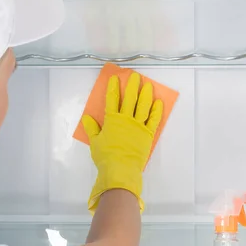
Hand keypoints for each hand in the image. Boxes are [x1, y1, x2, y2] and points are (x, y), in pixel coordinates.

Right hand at [82, 73, 162, 212]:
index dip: (113, 87)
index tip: (116, 78)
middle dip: (132, 86)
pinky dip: (157, 111)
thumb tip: (87, 118)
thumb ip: (92, 129)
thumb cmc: (106, 157)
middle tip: (135, 76)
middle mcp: (126, 119)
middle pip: (130, 99)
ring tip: (148, 85)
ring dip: (146, 94)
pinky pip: (154, 120)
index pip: (112, 99)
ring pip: (143, 106)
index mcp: (112, 120)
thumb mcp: (95, 142)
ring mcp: (138, 126)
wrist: (120, 170)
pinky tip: (158, 102)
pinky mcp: (148, 134)